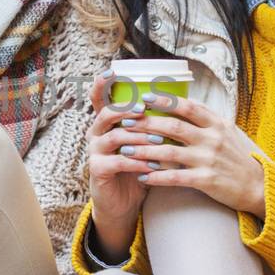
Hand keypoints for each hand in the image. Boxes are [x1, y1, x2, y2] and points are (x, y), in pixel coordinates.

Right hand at [84, 71, 157, 255]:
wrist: (123, 203)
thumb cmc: (137, 168)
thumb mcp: (144, 143)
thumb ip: (151, 124)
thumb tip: (179, 101)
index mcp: (107, 123)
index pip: (98, 99)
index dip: (101, 84)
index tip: (111, 71)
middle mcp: (96, 134)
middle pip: (106, 114)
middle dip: (127, 110)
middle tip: (144, 109)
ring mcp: (95, 152)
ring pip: (115, 137)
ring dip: (139, 138)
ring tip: (159, 142)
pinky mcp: (98, 170)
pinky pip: (118, 161)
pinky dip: (138, 162)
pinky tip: (153, 166)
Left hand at [119, 92, 268, 214]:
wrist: (258, 186)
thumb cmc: (236, 157)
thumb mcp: (226, 132)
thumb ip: (204, 119)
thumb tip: (178, 102)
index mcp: (217, 123)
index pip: (187, 106)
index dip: (164, 100)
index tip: (143, 97)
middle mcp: (213, 138)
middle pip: (173, 126)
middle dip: (146, 123)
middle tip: (125, 122)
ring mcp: (209, 159)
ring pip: (170, 151)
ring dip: (144, 150)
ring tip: (125, 149)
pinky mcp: (207, 180)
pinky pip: (176, 177)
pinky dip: (157, 176)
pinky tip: (142, 176)